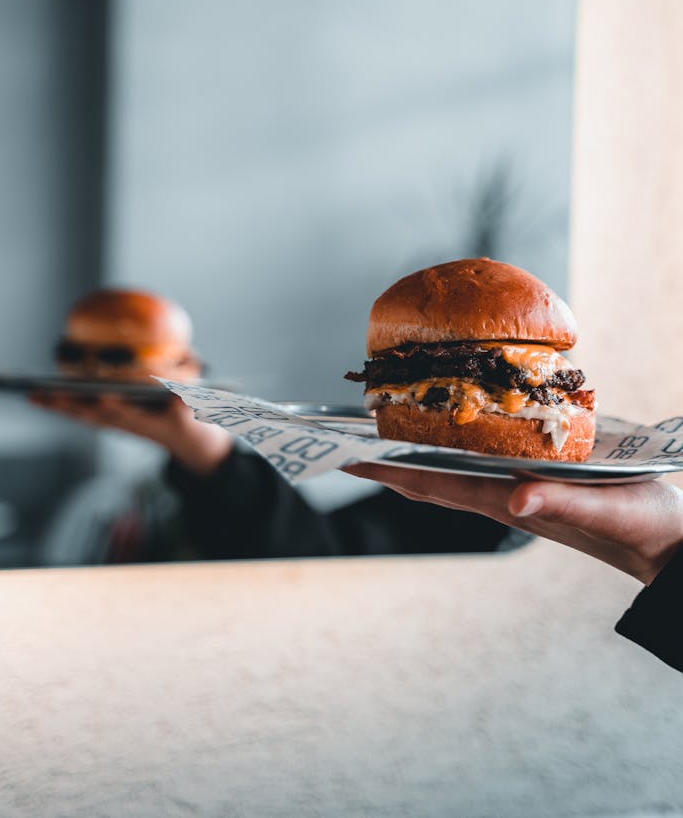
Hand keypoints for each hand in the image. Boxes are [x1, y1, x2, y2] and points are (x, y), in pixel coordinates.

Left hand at [31, 393, 231, 476]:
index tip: (102, 396)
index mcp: (150, 422)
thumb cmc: (192, 418)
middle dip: (71, 405)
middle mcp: (128, 424)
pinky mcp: (110, 420)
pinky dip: (60, 406)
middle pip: (95, 414)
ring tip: (32, 394)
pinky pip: (81, 413)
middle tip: (47, 394)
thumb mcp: (198, 409)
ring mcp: (117, 424)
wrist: (187, 441)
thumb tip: (181, 390)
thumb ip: (189, 400)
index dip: (116, 406)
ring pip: (83, 414)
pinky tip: (41, 397)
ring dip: (58, 407)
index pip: (130, 413)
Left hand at [342, 463, 682, 585]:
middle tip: (344, 451)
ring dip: (409, 464)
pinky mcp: (532, 490)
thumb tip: (511, 502)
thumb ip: (560, 504)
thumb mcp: (604, 508)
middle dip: (385, 467)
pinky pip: (475, 472)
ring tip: (377, 448)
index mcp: (509, 500)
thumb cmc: (642, 526)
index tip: (348, 459)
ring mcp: (514, 496)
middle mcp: (502, 499)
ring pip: (447, 479)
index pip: (434, 483)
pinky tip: (444, 449)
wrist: (670, 546)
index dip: (389, 471)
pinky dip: (447, 459)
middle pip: (428, 482)